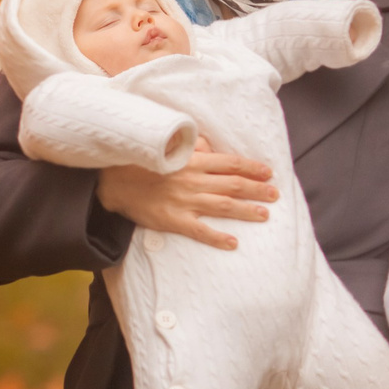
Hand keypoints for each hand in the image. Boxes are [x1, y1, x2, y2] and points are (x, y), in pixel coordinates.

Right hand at [95, 138, 275, 250]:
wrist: (113, 183)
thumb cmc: (141, 164)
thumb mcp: (167, 149)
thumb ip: (190, 147)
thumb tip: (210, 146)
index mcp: (192, 161)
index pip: (229, 163)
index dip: (251, 167)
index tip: (268, 171)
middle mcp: (192, 180)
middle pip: (233, 184)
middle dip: (257, 189)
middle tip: (275, 194)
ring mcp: (184, 201)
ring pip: (223, 206)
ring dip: (247, 210)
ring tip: (265, 215)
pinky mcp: (174, 220)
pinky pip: (200, 230)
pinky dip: (218, 237)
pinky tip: (234, 242)